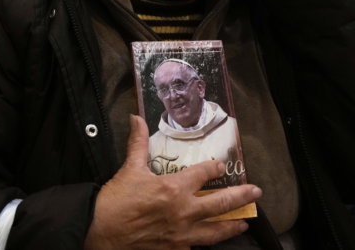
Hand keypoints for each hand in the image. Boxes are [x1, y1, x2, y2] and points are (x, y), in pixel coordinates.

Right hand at [84, 115, 260, 249]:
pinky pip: (197, 247)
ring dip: (232, 224)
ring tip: (244, 221)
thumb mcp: (129, 168)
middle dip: (241, 196)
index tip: (221, 165)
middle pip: (221, 203)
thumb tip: (135, 118)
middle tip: (256, 192)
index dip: (214, 168)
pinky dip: (207, 244)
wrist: (99, 232)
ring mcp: (181, 234)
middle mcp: (183, 212)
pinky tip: (213, 241)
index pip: (203, 174)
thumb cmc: (115, 201)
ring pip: (215, 231)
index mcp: (174, 188)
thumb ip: (138, 142)